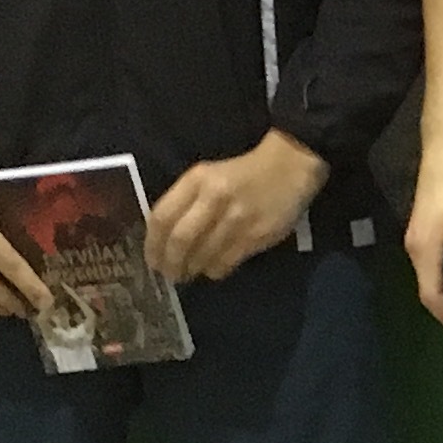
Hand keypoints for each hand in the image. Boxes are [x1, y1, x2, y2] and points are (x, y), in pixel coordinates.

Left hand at [148, 130, 325, 283]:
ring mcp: (236, 219)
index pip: (162, 217)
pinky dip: (213, 270)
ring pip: (201, 256)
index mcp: (198, 180)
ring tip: (189, 273)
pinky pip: (225, 263)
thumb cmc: (243, 174)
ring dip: (191, 270)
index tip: (152, 260)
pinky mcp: (255, 236)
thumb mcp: (209, 176)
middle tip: (169, 275)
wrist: (290, 168)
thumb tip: (165, 239)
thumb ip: (186, 202)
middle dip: (170, 263)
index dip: (152, 244)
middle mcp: (214, 198)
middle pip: (180, 241)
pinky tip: (212, 268)